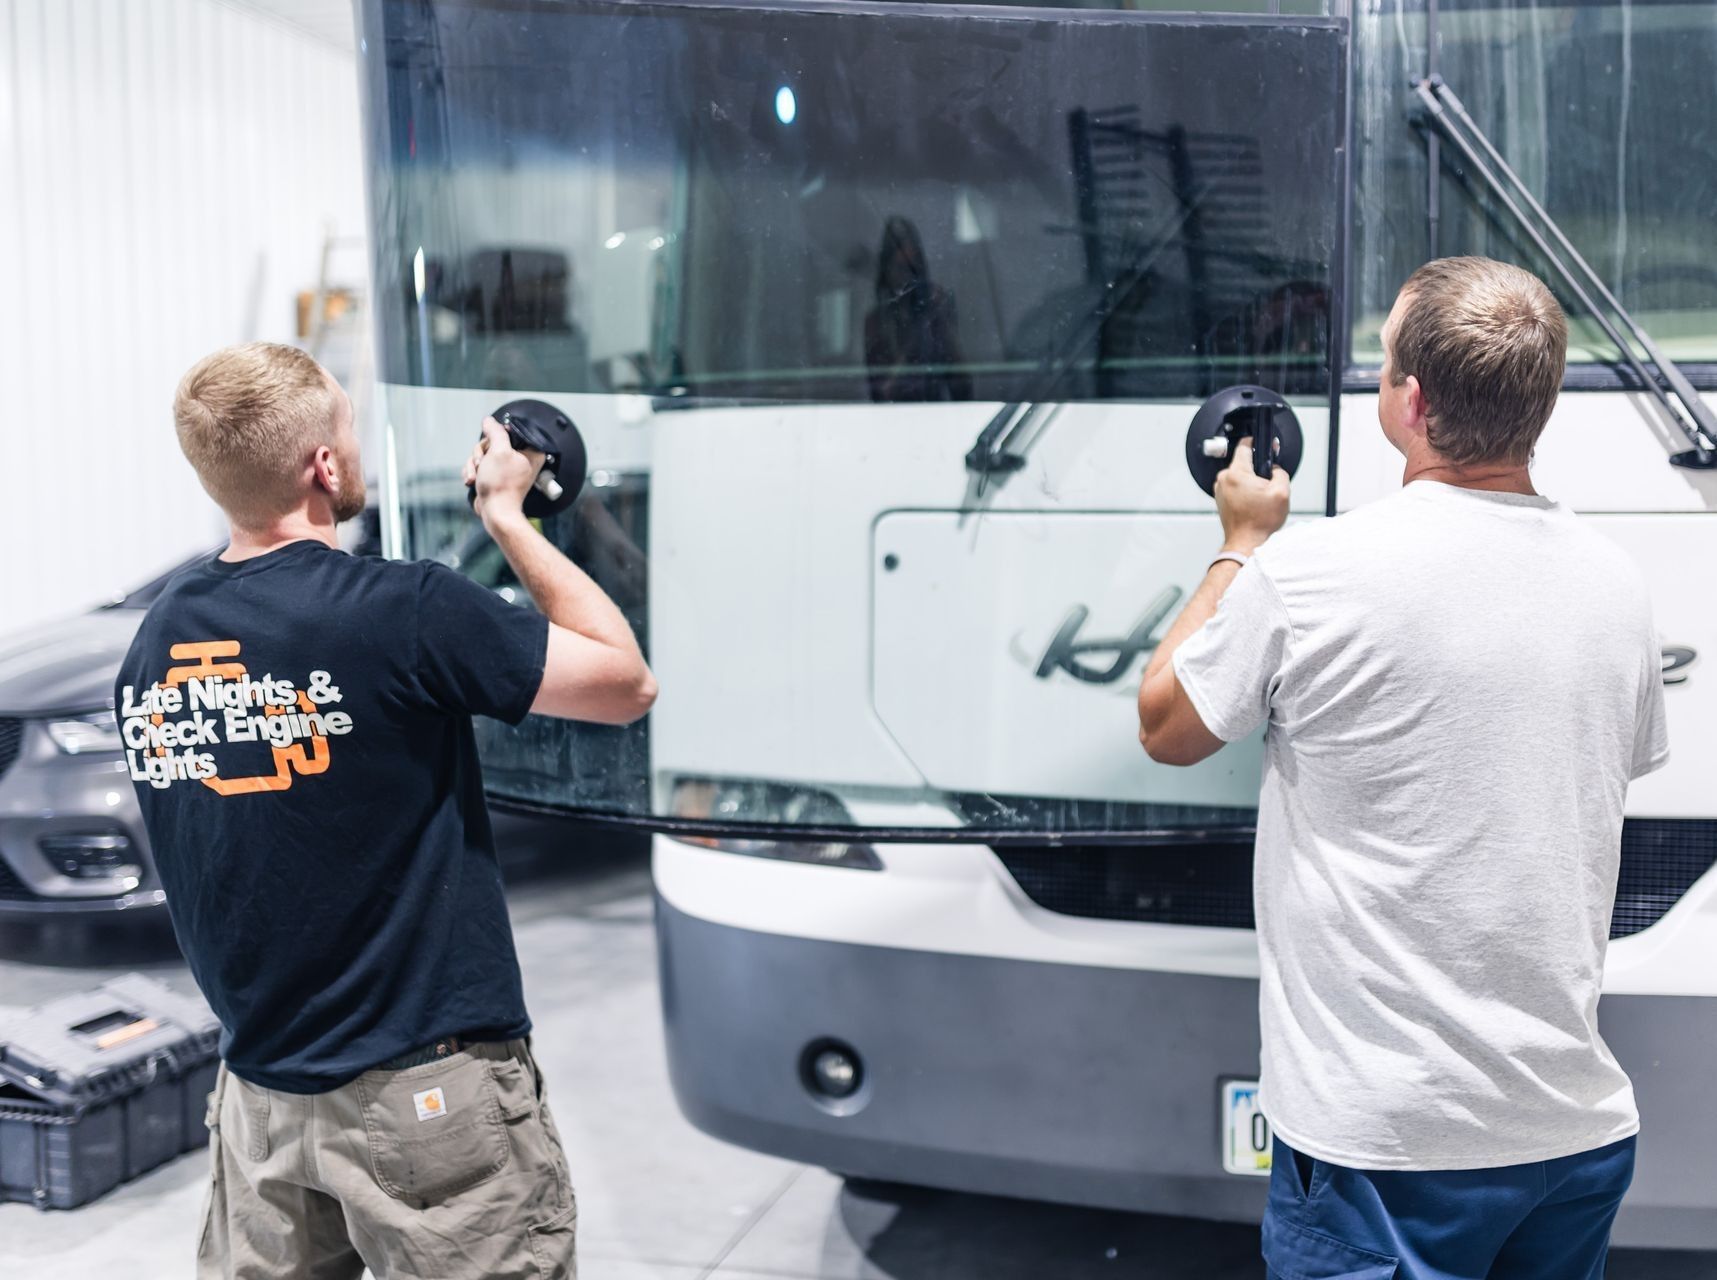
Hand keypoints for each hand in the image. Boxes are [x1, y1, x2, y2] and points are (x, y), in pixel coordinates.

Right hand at [463, 416, 544, 526]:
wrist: (495, 512)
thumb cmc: (501, 485)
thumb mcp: (498, 451)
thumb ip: (495, 432)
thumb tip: (488, 420)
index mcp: (531, 451)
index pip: (509, 431)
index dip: (496, 437)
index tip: (493, 448)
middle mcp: (521, 459)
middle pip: (492, 442)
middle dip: (481, 454)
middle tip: (482, 464)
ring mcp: (506, 468)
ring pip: (482, 454)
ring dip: (474, 464)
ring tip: (476, 477)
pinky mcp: (495, 476)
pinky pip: (479, 465)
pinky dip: (472, 472)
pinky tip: (472, 481)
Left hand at [1214, 436, 1289, 552]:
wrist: (1246, 542)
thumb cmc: (1259, 522)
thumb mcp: (1281, 492)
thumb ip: (1280, 472)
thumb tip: (1274, 469)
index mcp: (1237, 473)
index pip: (1244, 446)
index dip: (1257, 442)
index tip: (1263, 444)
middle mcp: (1224, 479)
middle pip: (1244, 463)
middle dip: (1258, 470)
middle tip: (1267, 485)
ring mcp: (1220, 490)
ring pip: (1240, 476)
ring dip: (1251, 483)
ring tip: (1260, 498)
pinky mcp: (1221, 499)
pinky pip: (1235, 487)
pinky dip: (1245, 492)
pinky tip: (1253, 503)